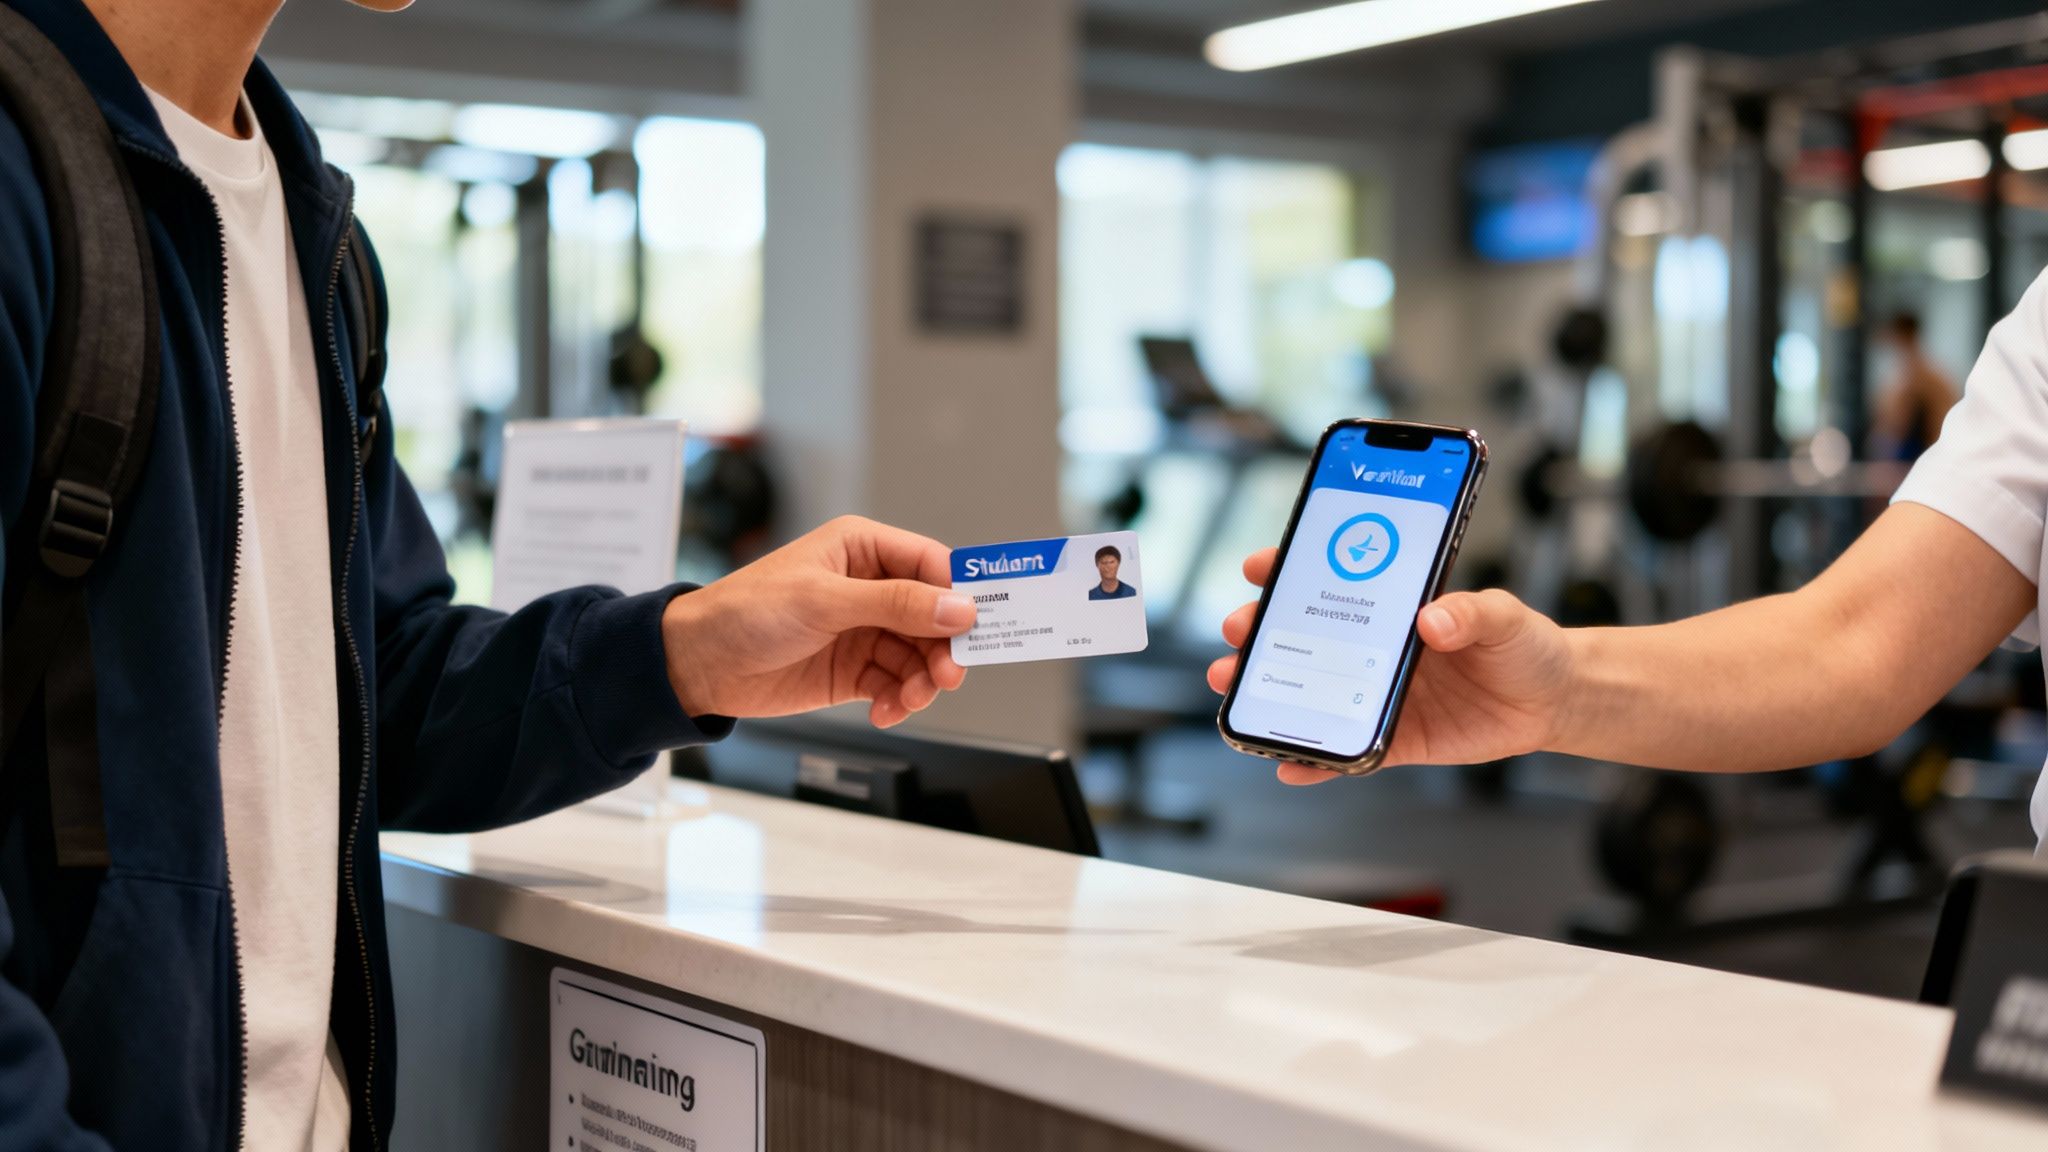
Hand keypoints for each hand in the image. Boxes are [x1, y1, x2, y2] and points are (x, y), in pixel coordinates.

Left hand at [661, 516, 974, 727]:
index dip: (958, 595)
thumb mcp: (824, 601)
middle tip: (947, 676)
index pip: (932, 564)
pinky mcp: (855, 669)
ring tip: (909, 699)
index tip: (977, 626)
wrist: (699, 665)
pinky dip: (899, 700)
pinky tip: (886, 711)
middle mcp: (870, 587)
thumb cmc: (747, 612)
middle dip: (944, 648)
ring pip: (920, 655)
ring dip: (923, 680)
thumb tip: (957, 608)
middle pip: (934, 616)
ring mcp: (864, 630)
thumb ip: (895, 603)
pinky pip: (896, 683)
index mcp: (863, 549)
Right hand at [1207, 549, 1572, 783]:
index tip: (1260, 566)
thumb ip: (1472, 612)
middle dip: (1260, 630)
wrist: (1556, 700)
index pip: (1332, 581)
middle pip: (1304, 637)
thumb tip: (1433, 620)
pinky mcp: (1395, 738)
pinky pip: (1347, 751)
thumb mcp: (1505, 615)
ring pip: (1311, 692)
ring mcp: (1379, 694)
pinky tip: (1289, 764)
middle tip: (1239, 628)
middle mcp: (1376, 648)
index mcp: (1395, 607)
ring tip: (1235, 689)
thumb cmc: (1526, 646)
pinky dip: (1315, 762)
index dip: (1290, 570)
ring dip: (1268, 690)